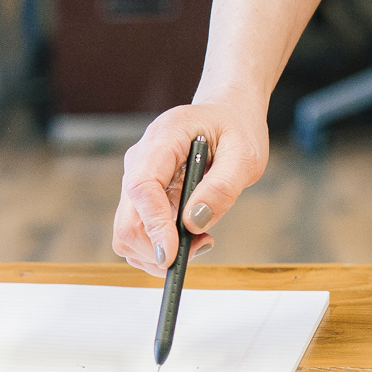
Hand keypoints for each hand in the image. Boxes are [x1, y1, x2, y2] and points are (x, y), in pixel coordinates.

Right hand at [112, 101, 269, 275]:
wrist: (225, 115)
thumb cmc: (236, 129)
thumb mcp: (244, 155)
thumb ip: (222, 187)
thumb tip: (194, 223)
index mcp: (162, 139)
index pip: (142, 188)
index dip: (154, 226)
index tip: (172, 255)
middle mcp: (139, 161)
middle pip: (127, 221)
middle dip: (159, 248)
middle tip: (203, 244)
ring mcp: (136, 181)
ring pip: (128, 235)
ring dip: (161, 251)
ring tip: (202, 238)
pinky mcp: (142, 199)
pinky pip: (139, 234)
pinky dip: (162, 247)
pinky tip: (192, 234)